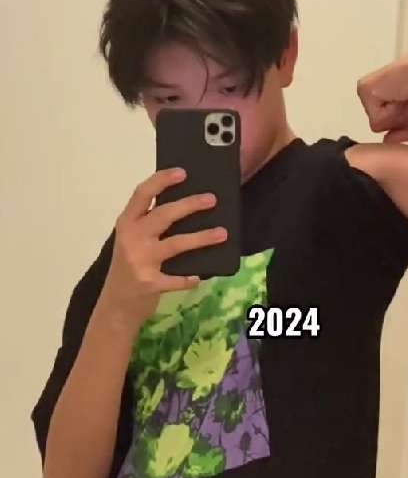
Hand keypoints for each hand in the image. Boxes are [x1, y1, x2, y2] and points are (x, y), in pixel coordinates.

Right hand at [100, 168, 226, 325]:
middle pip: (163, 215)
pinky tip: (198, 277)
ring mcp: (140, 261)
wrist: (115, 306)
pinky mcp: (150, 283)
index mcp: (127, 223)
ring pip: (176, 244)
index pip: (142, 194)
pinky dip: (189, 278)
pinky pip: (177, 278)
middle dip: (189, 205)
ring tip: (221, 233)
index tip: (182, 172)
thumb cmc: (129, 267)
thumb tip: (187, 204)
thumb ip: (149, 224)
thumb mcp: (132, 240)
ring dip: (201, 238)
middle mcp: (131, 238)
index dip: (161, 180)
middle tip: (212, 199)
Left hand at [357, 54, 407, 142]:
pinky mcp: (364, 91)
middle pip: (381, 124)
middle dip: (398, 118)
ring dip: (395, 115)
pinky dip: (390, 112)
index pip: (386, 121)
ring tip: (404, 97)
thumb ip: (403, 131)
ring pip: (377, 124)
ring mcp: (365, 91)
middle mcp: (371, 91)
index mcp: (382, 93)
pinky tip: (396, 97)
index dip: (402, 118)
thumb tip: (387, 142)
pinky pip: (376, 120)